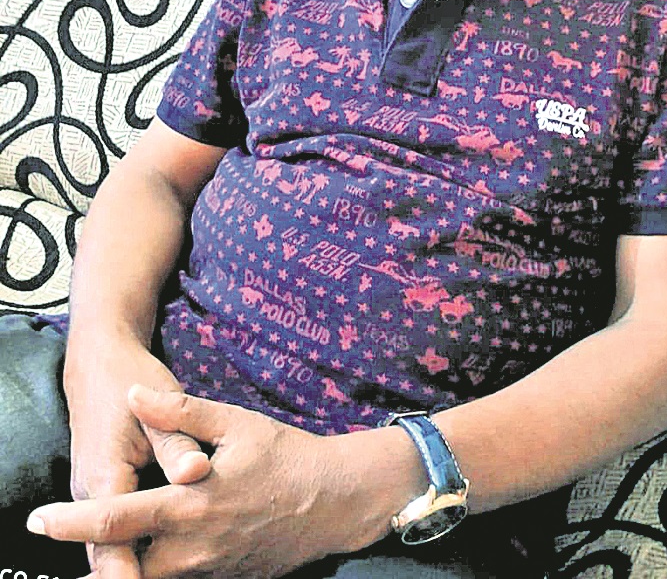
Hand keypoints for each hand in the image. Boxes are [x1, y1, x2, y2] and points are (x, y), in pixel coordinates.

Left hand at [29, 384, 405, 578]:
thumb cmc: (288, 456)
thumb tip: (134, 396)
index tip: (39, 520)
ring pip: (150, 576)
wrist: (337, 502)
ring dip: (123, 564)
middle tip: (62, 534)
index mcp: (191, 507)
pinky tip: (154, 549)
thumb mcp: (237, 424)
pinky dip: (157, 567)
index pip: (118, 519)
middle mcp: (193, 549)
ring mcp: (209, 572)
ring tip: (104, 545)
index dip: (74, 521)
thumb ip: (181, 413)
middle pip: (123, 565)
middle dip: (91, 557)